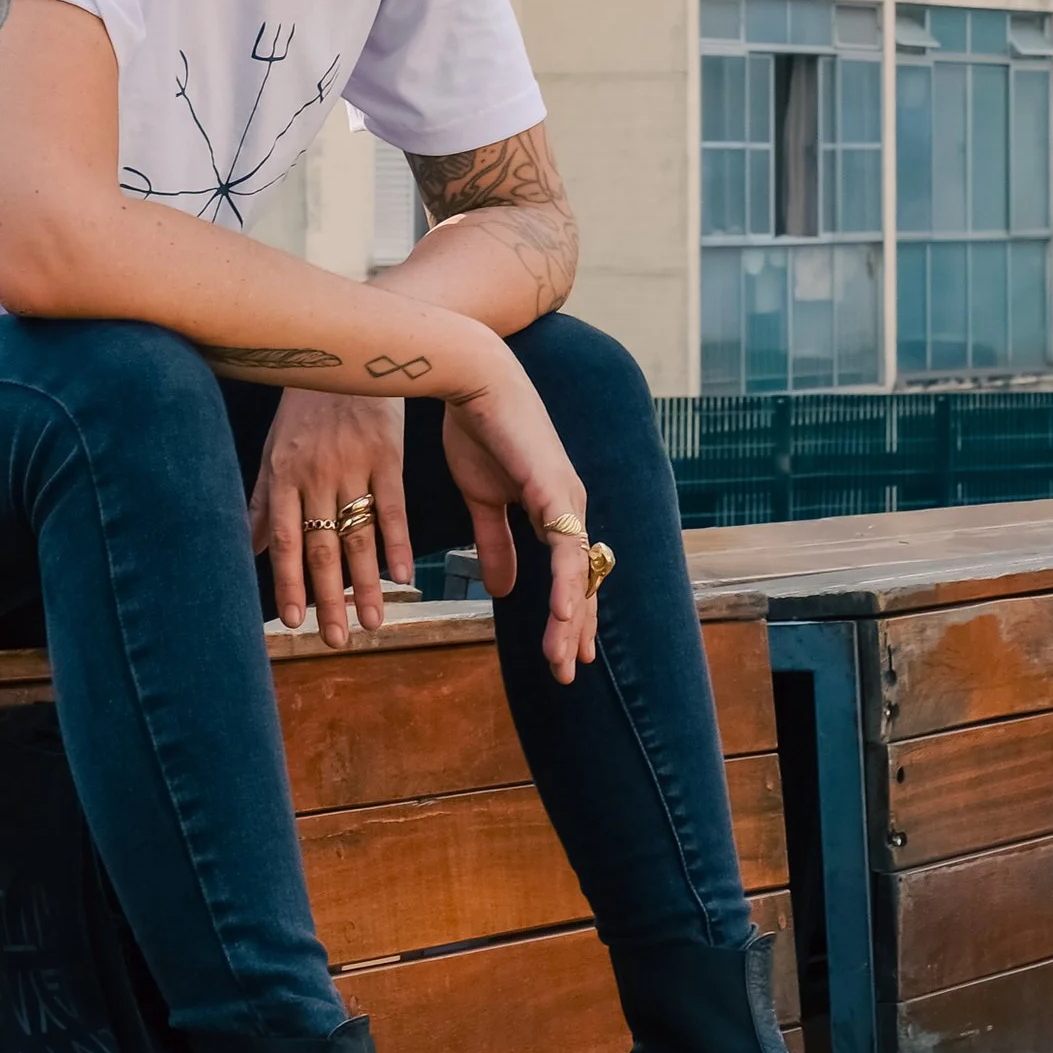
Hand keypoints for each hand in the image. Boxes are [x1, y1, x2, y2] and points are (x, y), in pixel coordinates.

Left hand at [252, 390, 410, 647]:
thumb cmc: (307, 404)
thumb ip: (264, 501)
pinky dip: (400, 543)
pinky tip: (404, 577)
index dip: (288, 583)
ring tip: (372, 623)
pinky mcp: (387, 455)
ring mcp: (354, 465)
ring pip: (359, 535)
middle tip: (336, 640)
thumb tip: (247, 547)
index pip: (285, 539)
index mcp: (284, 474)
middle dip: (329, 598)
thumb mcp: (276, 447)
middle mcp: (317, 474)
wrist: (348, 350)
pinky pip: (392, 507)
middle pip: (323, 547)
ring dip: (366, 583)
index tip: (294, 623)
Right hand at [441, 364, 597, 687]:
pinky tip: (564, 615)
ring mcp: (566, 497)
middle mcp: (569, 507)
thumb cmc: (477, 430)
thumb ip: (494, 543)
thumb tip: (503, 590)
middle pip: (580, 580)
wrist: (472, 379)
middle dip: (575, 630)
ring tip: (564, 660)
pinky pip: (565, 546)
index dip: (568, 614)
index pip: (568, 574)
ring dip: (571, 619)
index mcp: (552, 509)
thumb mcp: (482, 501)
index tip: (563, 654)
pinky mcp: (554, 488)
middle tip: (568, 673)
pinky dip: (566, 583)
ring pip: (577, 572)